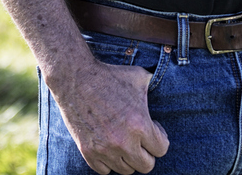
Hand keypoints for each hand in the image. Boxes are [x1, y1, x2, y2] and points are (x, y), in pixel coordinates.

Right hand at [47, 58, 169, 173]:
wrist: (75, 77)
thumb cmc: (109, 75)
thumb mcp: (139, 77)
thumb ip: (155, 87)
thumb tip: (166, 85)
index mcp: (140, 125)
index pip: (162, 150)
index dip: (159, 138)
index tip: (152, 128)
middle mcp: (124, 142)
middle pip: (146, 165)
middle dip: (146, 152)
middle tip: (139, 138)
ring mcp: (105, 149)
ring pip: (126, 170)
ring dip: (127, 157)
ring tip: (124, 141)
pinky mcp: (88, 152)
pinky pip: (104, 170)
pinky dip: (108, 161)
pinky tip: (108, 146)